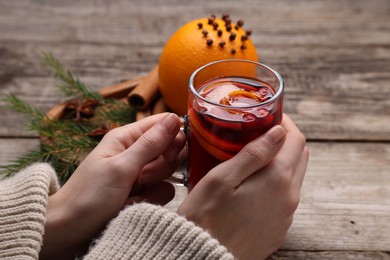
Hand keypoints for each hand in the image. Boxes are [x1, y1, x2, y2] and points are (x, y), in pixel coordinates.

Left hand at [40, 113, 185, 259]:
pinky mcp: (142, 192)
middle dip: (162, 166)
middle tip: (142, 177)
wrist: (69, 232)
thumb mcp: (120, 167)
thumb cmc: (88, 196)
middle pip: (170, 149)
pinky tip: (132, 205)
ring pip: (168, 172)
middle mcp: (135, 152)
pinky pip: (163, 191)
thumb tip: (174, 118)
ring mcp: (140, 174)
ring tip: (130, 195)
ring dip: (153, 186)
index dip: (173, 137)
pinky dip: (150, 200)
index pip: (163, 124)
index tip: (168, 155)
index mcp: (127, 138)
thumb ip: (150, 144)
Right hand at [177, 114, 308, 259]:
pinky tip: (255, 183)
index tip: (270, 115)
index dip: (285, 122)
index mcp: (277, 180)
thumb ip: (253, 153)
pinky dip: (277, 182)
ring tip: (255, 155)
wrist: (202, 257)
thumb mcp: (222, 178)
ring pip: (294, 177)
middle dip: (286, 139)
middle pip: (300, 156)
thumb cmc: (205, 217)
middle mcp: (289, 198)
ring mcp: (286, 215)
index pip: (296, 139)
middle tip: (262, 131)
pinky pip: (286, 197)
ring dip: (282, 160)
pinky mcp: (278, 228)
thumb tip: (278, 132)